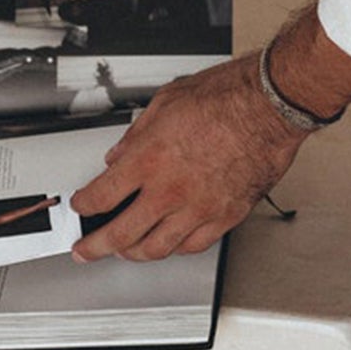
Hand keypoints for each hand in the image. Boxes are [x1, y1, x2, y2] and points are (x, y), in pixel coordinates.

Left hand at [70, 55, 303, 261]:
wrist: (269, 106)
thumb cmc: (227, 97)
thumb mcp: (167, 101)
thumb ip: (138, 133)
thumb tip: (121, 153)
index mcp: (149, 159)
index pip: (101, 196)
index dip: (84, 206)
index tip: (81, 206)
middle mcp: (169, 190)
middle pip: (120, 234)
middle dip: (95, 246)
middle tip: (85, 250)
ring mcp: (197, 208)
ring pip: (156, 249)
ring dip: (134, 253)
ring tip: (125, 252)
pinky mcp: (225, 217)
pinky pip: (193, 245)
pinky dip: (176, 248)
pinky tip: (170, 244)